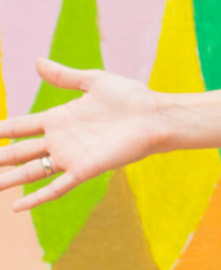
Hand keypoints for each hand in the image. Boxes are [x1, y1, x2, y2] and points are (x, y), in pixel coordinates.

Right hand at [0, 59, 168, 210]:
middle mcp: (59, 140)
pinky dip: (36, 197)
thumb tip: (37, 62)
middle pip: (17, 151)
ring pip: (29, 172)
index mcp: (58, 119)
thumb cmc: (130, 97)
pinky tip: (16, 207)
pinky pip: (55, 187)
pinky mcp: (85, 169)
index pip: (18, 127)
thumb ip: (65, 76)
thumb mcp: (93, 81)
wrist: (156, 115)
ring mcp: (70, 156)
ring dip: (7, 180)